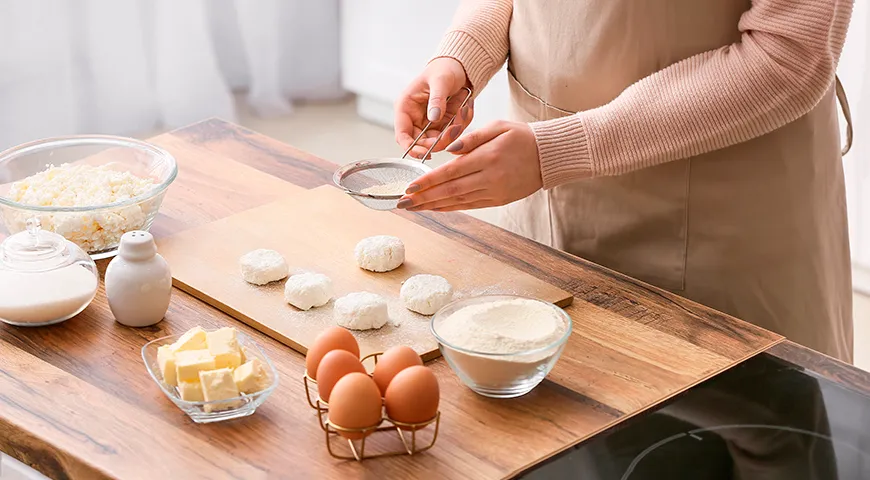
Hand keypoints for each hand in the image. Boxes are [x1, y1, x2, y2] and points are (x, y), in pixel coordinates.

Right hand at [394, 58, 473, 158]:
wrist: (459, 68)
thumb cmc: (443, 69)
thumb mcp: (440, 80)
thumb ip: (436, 99)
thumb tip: (433, 117)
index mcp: (406, 107)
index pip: (402, 135)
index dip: (411, 148)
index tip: (425, 153)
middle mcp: (415, 119)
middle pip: (423, 143)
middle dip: (440, 140)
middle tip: (454, 128)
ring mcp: (430, 124)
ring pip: (439, 141)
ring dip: (453, 131)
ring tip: (462, 110)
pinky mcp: (443, 125)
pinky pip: (452, 134)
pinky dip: (461, 124)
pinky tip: (464, 108)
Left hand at [397, 121, 541, 211]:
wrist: (549, 156)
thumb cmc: (522, 137)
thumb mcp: (497, 127)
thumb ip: (471, 138)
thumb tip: (448, 150)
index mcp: (487, 157)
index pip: (450, 172)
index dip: (428, 182)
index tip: (409, 187)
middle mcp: (489, 178)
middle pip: (450, 191)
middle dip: (424, 198)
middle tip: (403, 203)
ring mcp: (494, 192)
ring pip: (458, 201)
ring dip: (434, 206)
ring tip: (414, 208)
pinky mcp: (498, 200)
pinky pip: (470, 206)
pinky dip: (451, 207)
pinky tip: (436, 208)